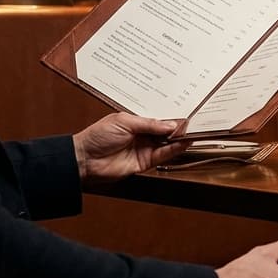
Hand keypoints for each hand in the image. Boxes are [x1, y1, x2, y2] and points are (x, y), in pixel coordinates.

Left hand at [72, 114, 188, 183]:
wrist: (84, 158)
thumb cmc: (97, 136)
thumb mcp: (124, 122)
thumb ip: (149, 124)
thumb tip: (170, 124)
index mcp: (135, 122)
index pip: (158, 119)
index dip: (171, 118)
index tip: (185, 115)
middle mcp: (142, 135)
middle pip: (165, 131)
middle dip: (178, 128)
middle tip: (193, 123)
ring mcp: (144, 149)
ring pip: (167, 143)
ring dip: (179, 139)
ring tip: (192, 132)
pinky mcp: (144, 163)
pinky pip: (162, 155)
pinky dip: (174, 150)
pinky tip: (183, 143)